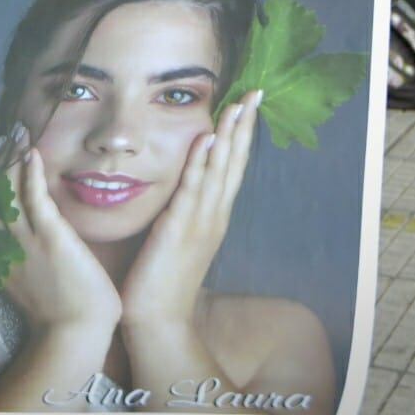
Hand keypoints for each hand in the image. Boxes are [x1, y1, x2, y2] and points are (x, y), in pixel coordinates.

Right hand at [3, 129, 122, 337]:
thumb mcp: (38, 285)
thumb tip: (39, 248)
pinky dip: (31, 172)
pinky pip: (35, 197)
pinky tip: (31, 152)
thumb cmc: (66, 314)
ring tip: (16, 134)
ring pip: (11, 190)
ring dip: (13, 159)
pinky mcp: (50, 236)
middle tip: (2, 139)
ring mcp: (27, 240)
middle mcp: (8, 246)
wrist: (75, 333)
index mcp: (4, 258)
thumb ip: (34, 262)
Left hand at [120, 93, 259, 329]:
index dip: (242, 135)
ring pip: (220, 171)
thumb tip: (183, 183)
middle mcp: (214, 215)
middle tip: (255, 92)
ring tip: (239, 105)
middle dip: (245, 126)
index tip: (248, 103)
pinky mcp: (179, 230)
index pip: (232, 166)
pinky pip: (192, 190)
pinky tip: (208, 140)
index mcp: (214, 216)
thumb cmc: (162, 280)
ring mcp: (200, 222)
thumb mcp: (178, 237)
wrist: (158, 321)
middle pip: (234, 162)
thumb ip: (185, 209)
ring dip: (230, 136)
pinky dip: (202, 163)